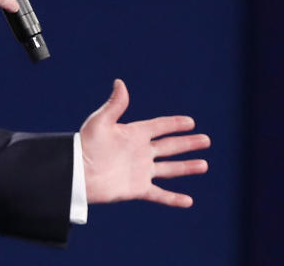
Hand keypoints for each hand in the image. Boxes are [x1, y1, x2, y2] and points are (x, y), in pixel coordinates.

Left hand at [80, 79, 209, 206]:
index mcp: (134, 133)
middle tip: (206, 140)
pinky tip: (188, 201)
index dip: (175, 124)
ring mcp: (140, 170)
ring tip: (204, 165)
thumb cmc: (85, 145)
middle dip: (188, 143)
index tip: (190, 122)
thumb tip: (120, 82)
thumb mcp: (100, 122)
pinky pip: (160, 194)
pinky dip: (174, 198)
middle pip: (170, 146)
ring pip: (170, 168)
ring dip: (187, 167)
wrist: (77, 173)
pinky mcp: (137, 189)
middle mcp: (140, 151)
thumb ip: (115, 105)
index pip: (160, 126)